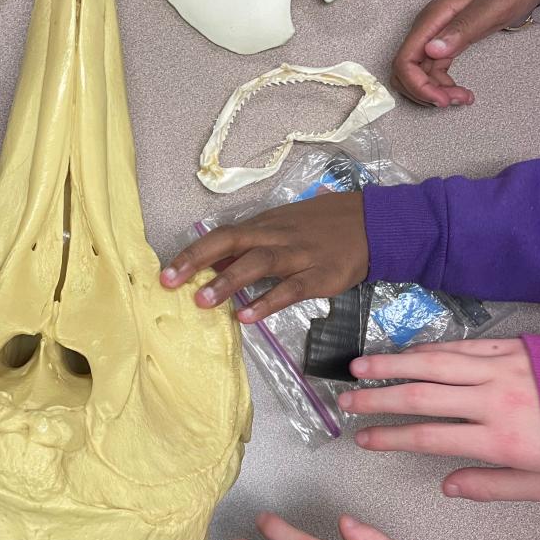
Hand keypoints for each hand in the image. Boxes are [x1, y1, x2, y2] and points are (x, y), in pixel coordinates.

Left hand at [160, 192, 366, 321]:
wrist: (374, 224)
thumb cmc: (321, 227)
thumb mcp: (282, 229)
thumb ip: (249, 248)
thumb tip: (212, 264)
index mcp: (264, 226)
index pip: (221, 236)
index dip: (193, 253)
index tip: (165, 272)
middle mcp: (276, 237)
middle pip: (231, 243)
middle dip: (198, 261)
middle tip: (170, 282)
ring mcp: (300, 255)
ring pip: (259, 264)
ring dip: (228, 281)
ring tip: (202, 301)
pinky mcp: (322, 275)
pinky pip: (291, 288)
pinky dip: (268, 301)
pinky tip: (247, 316)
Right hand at [341, 339, 539, 502]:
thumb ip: (493, 485)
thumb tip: (448, 487)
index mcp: (501, 439)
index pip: (427, 437)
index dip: (388, 438)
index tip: (363, 441)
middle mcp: (494, 399)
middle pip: (419, 396)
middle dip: (376, 399)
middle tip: (346, 402)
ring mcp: (502, 369)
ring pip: (433, 363)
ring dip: (392, 365)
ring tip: (359, 368)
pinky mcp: (512, 349)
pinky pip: (460, 346)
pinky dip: (428, 349)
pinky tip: (407, 353)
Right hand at [392, 0, 539, 107]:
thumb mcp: (494, 3)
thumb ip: (464, 28)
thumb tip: (432, 51)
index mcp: (434, 17)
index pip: (406, 59)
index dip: (417, 85)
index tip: (440, 98)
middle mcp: (430, 26)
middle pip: (406, 70)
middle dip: (424, 91)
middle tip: (453, 100)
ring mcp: (437, 33)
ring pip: (419, 73)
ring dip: (434, 91)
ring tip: (462, 97)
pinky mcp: (448, 40)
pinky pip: (433, 69)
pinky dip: (442, 85)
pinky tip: (461, 90)